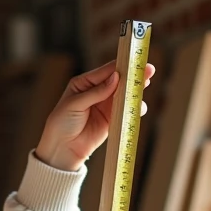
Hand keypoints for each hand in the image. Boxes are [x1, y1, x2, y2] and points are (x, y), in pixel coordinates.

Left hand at [34, 60, 155, 171]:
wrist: (61, 149)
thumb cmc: (61, 124)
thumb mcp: (75, 104)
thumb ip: (96, 92)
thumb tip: (116, 78)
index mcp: (85, 83)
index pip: (106, 71)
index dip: (121, 65)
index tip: (135, 61)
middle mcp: (97, 92)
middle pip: (119, 81)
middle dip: (134, 76)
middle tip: (149, 70)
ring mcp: (106, 106)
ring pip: (125, 95)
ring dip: (136, 91)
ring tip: (146, 86)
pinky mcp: (112, 120)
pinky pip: (127, 111)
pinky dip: (135, 109)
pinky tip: (139, 107)